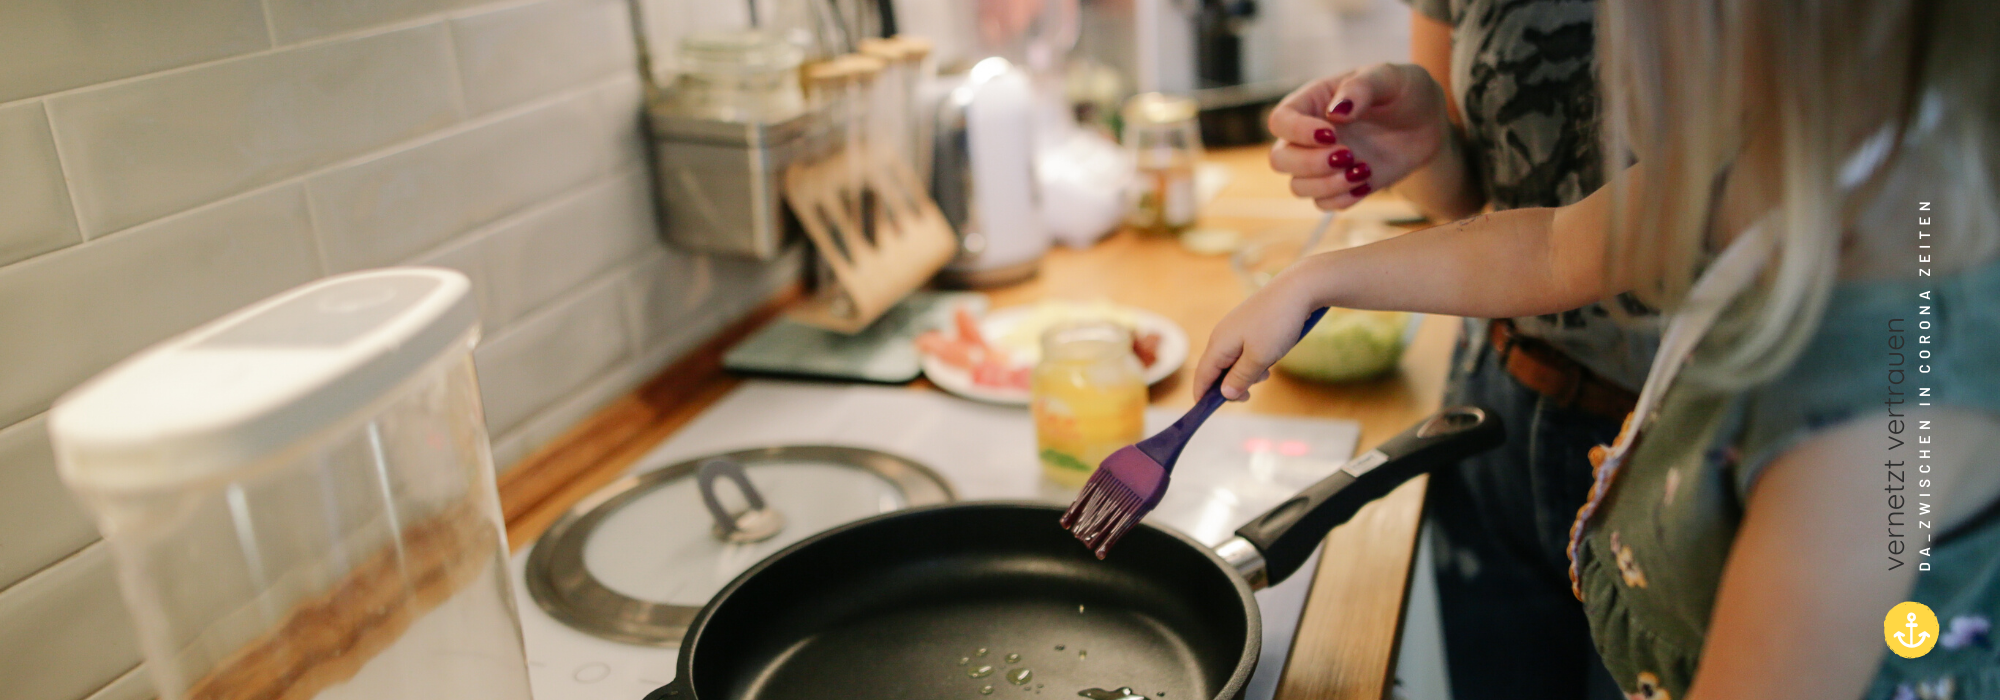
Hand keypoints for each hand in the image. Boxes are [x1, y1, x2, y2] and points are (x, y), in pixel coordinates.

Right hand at [1194, 268, 1319, 401]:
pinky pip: (1242, 350)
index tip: (1207, 413)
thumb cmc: (1277, 324)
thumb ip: (1240, 378)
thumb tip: (1223, 394)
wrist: (1297, 289)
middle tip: (1250, 394)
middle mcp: (1221, 335)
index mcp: (1218, 344)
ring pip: (1231, 361)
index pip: (1202, 376)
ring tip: (1266, 373)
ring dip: (1245, 373)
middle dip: (1230, 386)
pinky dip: (1252, 360)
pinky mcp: (1248, 324)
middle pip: (1216, 370)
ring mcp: (1234, 328)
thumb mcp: (1260, 358)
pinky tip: (1270, 358)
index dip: (1202, 396)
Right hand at [1267, 63, 1453, 209]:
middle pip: (1280, 159)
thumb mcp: (1389, 76)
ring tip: (1364, 170)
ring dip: (1328, 185)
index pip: (1281, 120)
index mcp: (1312, 102)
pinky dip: (1342, 199)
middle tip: (1348, 155)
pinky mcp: (1340, 185)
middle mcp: (1309, 136)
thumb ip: (1361, 88)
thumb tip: (1335, 112)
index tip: (1331, 134)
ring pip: (1298, 187)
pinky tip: (1367, 183)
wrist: (1428, 122)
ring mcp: (1322, 163)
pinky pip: (1323, 204)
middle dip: (1310, 163)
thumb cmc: (1404, 91)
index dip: (1297, 132)